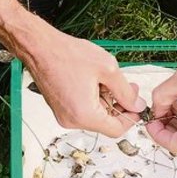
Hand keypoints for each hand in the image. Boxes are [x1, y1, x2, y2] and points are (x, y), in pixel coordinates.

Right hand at [23, 27, 145, 137]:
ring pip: (95, 116)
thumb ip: (126, 91)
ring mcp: (64, 115)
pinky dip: (93, 99)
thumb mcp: (107, 69)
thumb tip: (137, 105)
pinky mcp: (60, 108)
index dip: (130, 118)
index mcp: (84, 115)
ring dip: (105, 101)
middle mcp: (71, 120)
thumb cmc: (67, 55)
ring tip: (105, 79)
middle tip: (126, 86)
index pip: (116, 130)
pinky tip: (93, 81)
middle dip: (118, 106)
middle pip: (105, 123)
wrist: (40, 47)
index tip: (136, 104)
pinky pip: (83, 110)